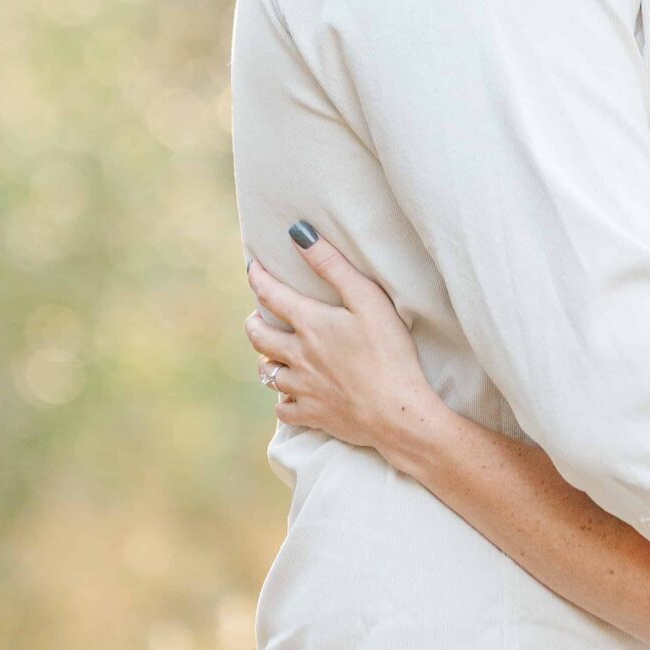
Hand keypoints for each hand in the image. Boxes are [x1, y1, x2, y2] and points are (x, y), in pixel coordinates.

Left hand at [244, 231, 447, 464]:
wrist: (396, 413)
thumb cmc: (389, 351)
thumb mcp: (367, 299)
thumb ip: (332, 266)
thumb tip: (299, 234)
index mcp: (310, 324)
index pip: (270, 295)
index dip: (258, 278)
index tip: (253, 268)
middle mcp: (297, 356)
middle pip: (258, 337)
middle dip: (254, 323)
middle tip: (257, 316)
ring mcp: (302, 389)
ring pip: (267, 373)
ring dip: (267, 359)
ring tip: (272, 353)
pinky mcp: (312, 416)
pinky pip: (283, 409)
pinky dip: (283, 399)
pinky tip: (290, 395)